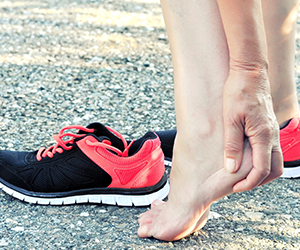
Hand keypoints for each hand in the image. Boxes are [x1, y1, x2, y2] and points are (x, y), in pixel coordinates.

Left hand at [223, 67, 282, 191]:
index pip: (262, 170)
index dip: (249, 183)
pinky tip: (247, 158)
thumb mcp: (230, 120)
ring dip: (262, 172)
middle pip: (275, 169)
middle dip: (259, 181)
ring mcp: (273, 131)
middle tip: (240, 184)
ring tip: (243, 174)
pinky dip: (262, 160)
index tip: (234, 187)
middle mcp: (272, 136)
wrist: (250, 72)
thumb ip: (232, 145)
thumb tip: (232, 168)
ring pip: (275, 160)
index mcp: (263, 136)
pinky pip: (271, 150)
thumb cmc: (238, 92)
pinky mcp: (269, 126)